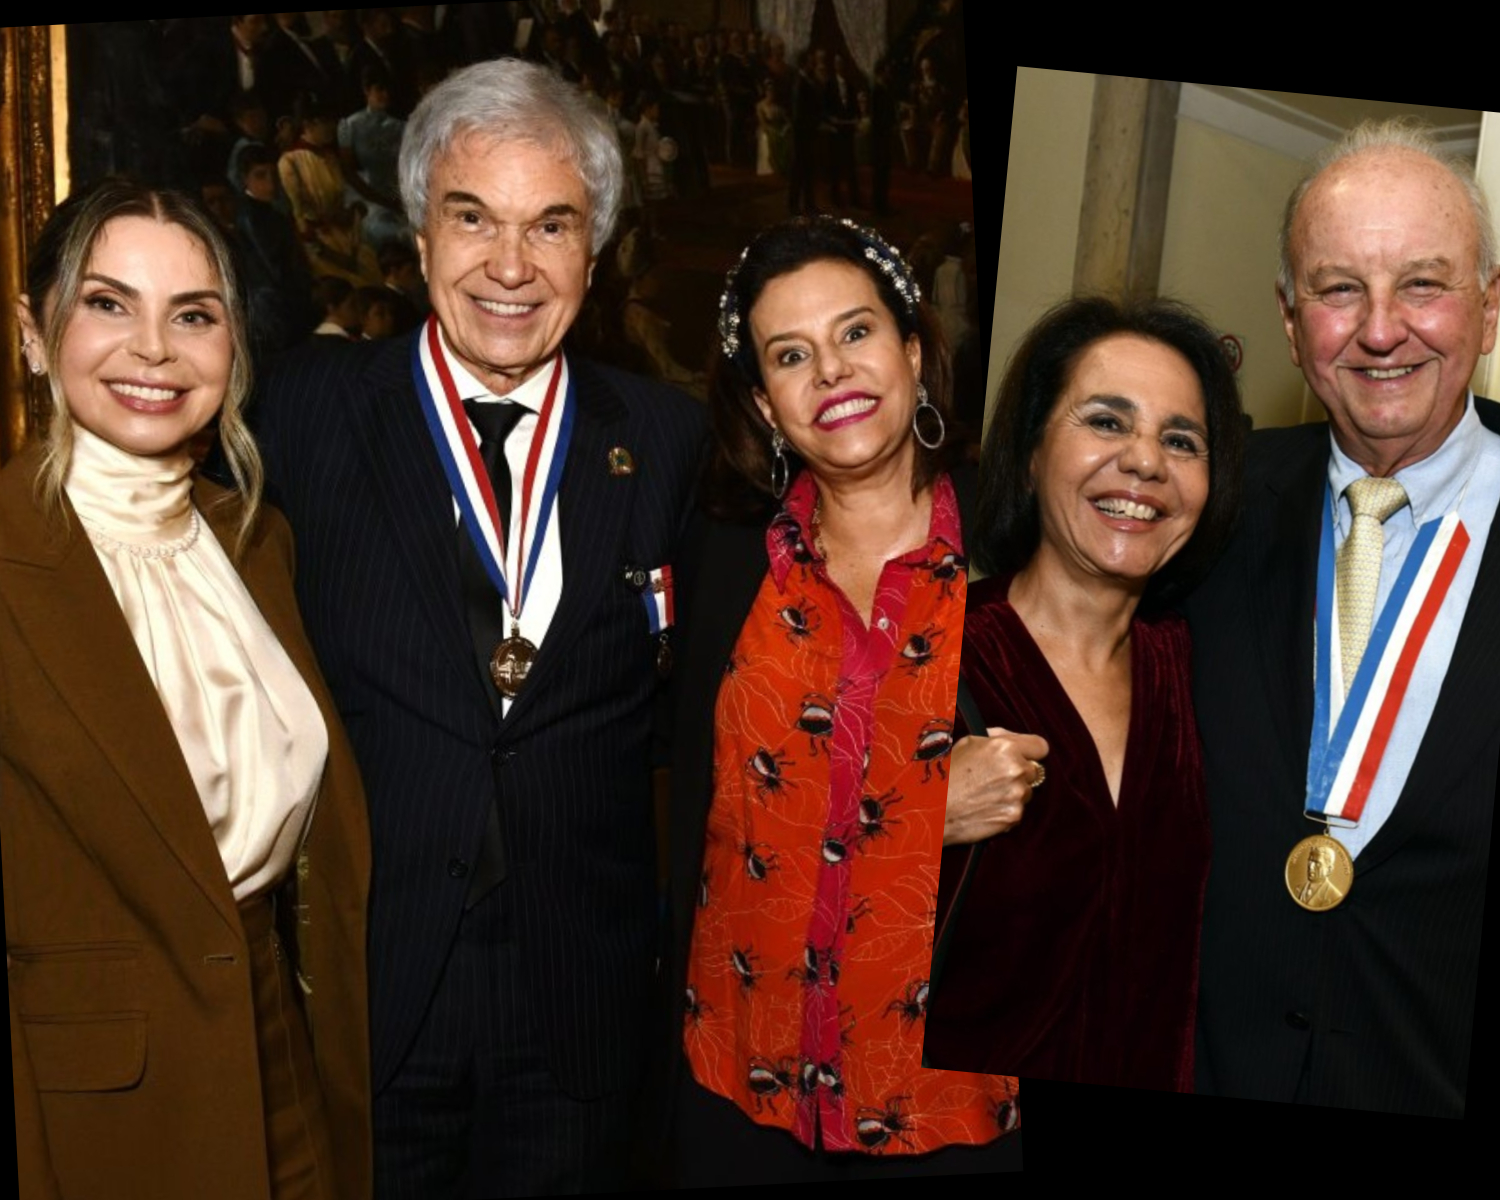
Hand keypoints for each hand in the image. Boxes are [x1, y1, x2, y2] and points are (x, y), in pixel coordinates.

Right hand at [942, 728, 1049, 844]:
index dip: (1031, 752)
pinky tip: (986, 808)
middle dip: (1019, 774)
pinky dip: (1006, 810)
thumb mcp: (967, 743)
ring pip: (1027, 792)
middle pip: (1034, 771)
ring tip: (987, 795)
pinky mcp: (1014, 815)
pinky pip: (1017, 810)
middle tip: (995, 778)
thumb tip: (1015, 740)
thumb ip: (997, 738)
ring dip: (1013, 793)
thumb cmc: (946, 775)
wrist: (932, 809)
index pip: (1040, 746)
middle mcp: (1016, 769)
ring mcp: (1017, 794)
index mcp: (1005, 747)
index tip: (1025, 757)